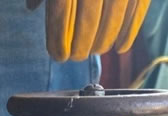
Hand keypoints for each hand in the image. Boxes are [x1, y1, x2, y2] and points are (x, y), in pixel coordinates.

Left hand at [26, 0, 150, 61]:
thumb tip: (31, 7)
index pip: (59, 11)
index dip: (58, 38)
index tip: (57, 54)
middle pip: (88, 18)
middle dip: (81, 44)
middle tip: (76, 56)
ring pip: (113, 17)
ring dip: (104, 41)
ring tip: (96, 50)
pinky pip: (136, 10)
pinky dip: (129, 32)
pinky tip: (120, 47)